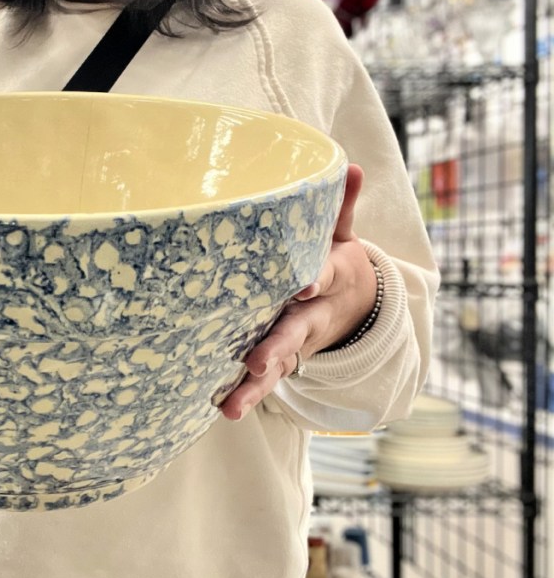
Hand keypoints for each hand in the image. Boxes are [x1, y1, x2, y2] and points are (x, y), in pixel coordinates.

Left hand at [218, 164, 377, 420]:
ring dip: (254, 388)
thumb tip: (350, 166)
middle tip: (256, 360)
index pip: (319, 279)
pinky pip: (264, 381)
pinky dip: (247, 396)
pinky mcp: (279, 360)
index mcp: (326, 282)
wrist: (356, 310)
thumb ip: (341, 208)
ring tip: (232, 407)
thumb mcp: (343, 237)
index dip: (312, 282)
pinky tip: (222, 411)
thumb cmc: (335, 266)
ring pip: (276, 367)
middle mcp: (308, 318)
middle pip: (293, 334)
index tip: (301, 286)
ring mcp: (293, 344)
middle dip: (276, 348)